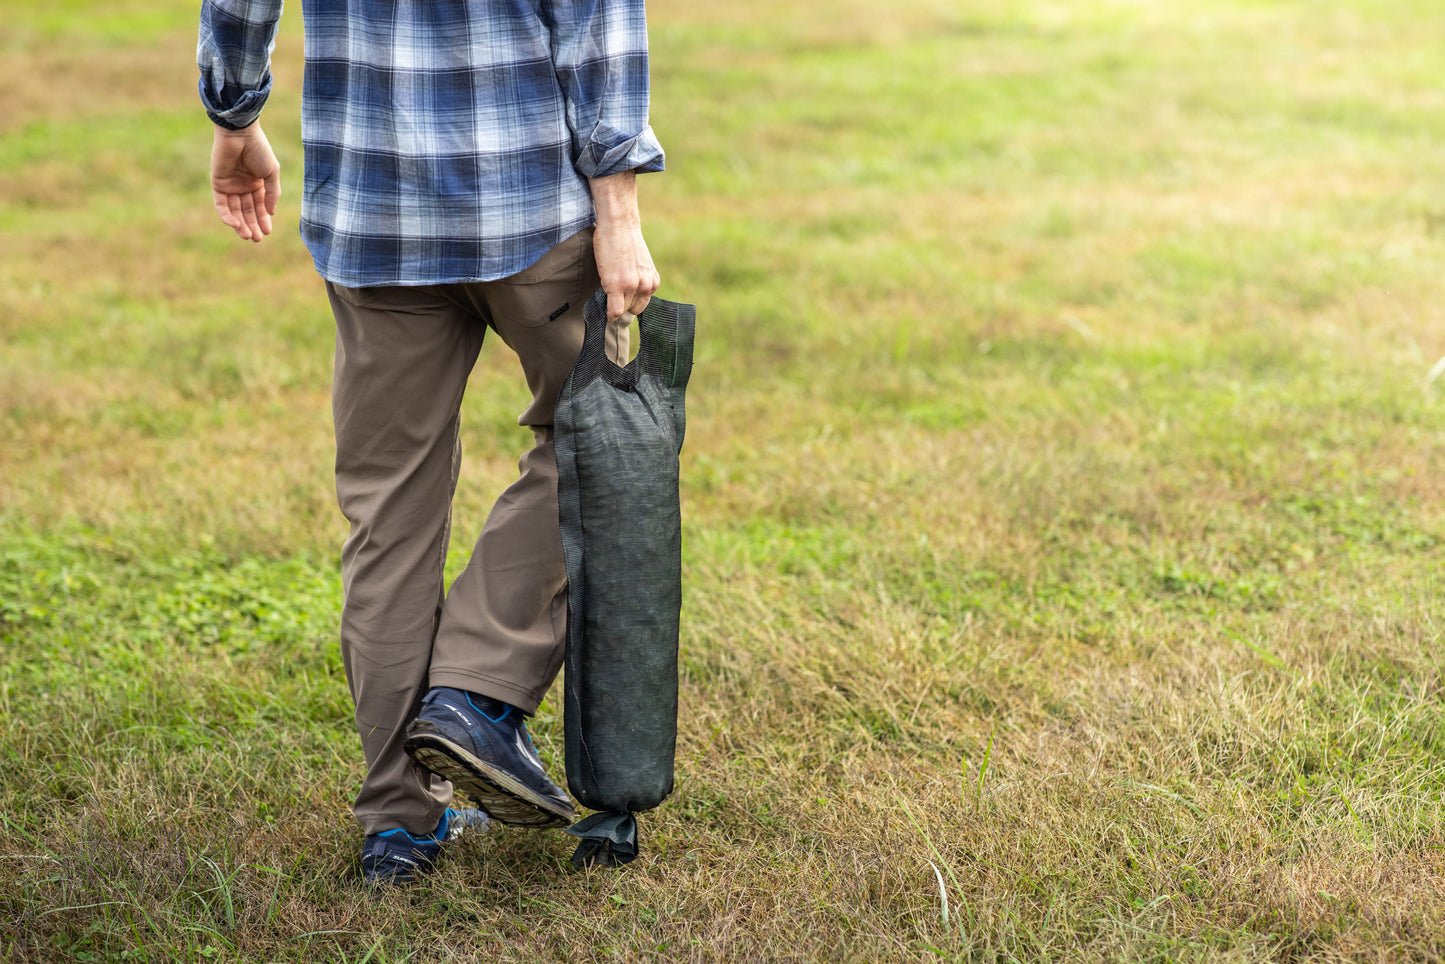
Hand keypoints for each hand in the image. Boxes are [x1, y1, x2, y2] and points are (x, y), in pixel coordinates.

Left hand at [211, 124, 280, 241]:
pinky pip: (221, 204)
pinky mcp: (218, 184)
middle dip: (252, 225)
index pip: (260, 207)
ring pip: (235, 211)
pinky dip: (227, 215)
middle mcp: (243, 187)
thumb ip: (272, 193)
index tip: (268, 231)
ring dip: (241, 224)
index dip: (264, 219)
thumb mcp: (272, 173)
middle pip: (247, 211)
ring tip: (248, 235)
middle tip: (257, 239)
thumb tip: (271, 213)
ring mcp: (230, 186)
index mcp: (257, 184)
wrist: (240, 134)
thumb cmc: (259, 150)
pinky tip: (235, 224)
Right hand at [589, 172, 659, 320]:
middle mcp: (646, 286)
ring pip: (622, 310)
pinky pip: (614, 311)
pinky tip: (605, 312)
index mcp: (652, 282)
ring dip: (614, 305)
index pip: (641, 305)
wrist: (619, 225)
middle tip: (612, 294)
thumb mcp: (640, 265)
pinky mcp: (616, 286)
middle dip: (623, 305)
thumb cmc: (625, 241)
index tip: (621, 300)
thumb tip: (629, 296)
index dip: (630, 303)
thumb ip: (639, 280)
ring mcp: (632, 287)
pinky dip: (609, 315)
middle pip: (632, 309)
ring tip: (607, 292)